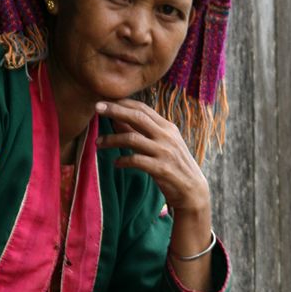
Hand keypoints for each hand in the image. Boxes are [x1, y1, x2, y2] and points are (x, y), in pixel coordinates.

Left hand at [95, 98, 209, 212]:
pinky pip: (136, 160)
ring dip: (112, 139)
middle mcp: (166, 136)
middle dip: (115, 110)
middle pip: (137, 117)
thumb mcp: (160, 145)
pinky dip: (123, 160)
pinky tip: (116, 163)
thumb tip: (117, 119)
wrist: (193, 191)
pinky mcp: (162, 169)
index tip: (105, 100)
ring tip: (98, 143)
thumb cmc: (173, 166)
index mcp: (167, 127)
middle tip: (97, 108)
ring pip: (132, 138)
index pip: (143, 108)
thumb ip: (141, 132)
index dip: (123, 103)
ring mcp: (164, 152)